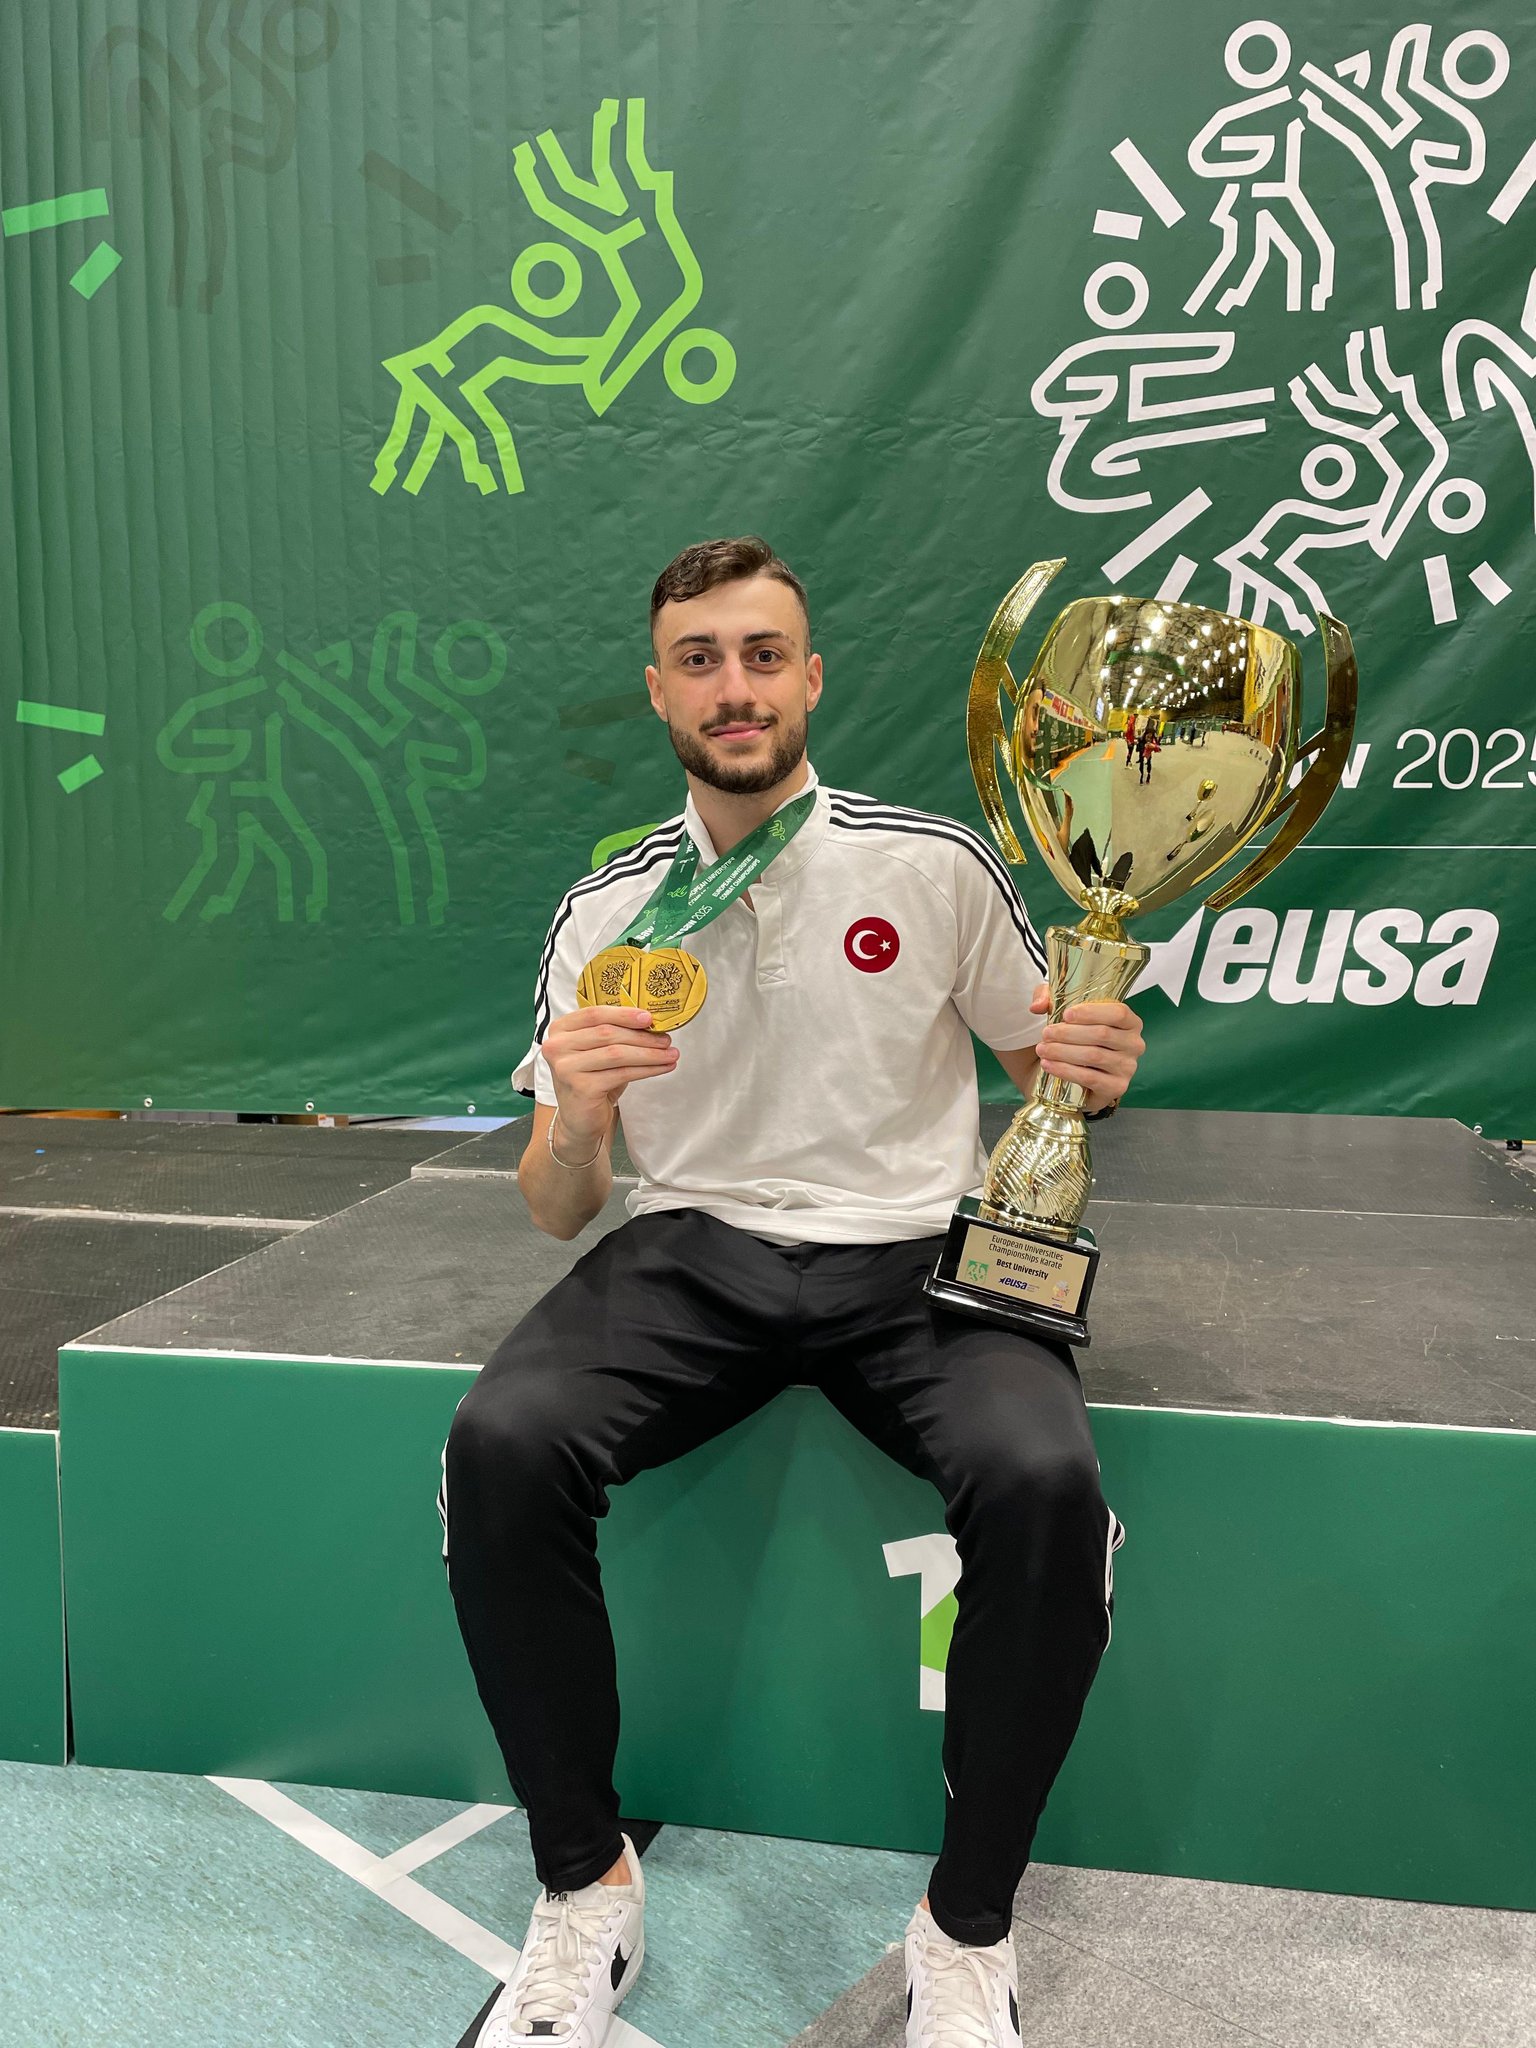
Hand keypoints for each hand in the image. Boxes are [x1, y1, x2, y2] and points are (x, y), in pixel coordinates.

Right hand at [541, 1006, 679, 1144]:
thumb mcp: (597, 1051)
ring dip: (649, 1053)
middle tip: (665, 1039)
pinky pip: (622, 1073)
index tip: (648, 1017)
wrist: (579, 1119)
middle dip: (642, 1036)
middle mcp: (557, 1047)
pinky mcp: (582, 1088)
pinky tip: (661, 1068)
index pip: (594, 1014)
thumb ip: (613, 1033)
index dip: (624, 1014)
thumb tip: (649, 1023)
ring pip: (617, 1053)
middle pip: (607, 1033)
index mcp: (560, 1029)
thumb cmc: (591, 1080)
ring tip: (670, 1054)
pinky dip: (647, 1069)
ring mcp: (567, 1068)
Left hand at [1029, 984, 1144, 1112]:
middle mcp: (1134, 1044)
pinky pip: (1089, 1077)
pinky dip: (1065, 1070)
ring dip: (1063, 1051)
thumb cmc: (1078, 1039)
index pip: (1118, 1013)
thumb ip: (1049, 998)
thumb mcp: (1065, 1012)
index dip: (1091, 1012)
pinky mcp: (1116, 1088)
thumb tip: (1037, 1006)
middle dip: (1068, 1033)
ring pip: (1094, 1056)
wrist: (1079, 1077)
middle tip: (1046, 1034)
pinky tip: (1048, 1065)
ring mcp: (1127, 1068)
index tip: (1066, 1014)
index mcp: (1130, 1023)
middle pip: (1102, 1034)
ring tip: (1042, 1049)